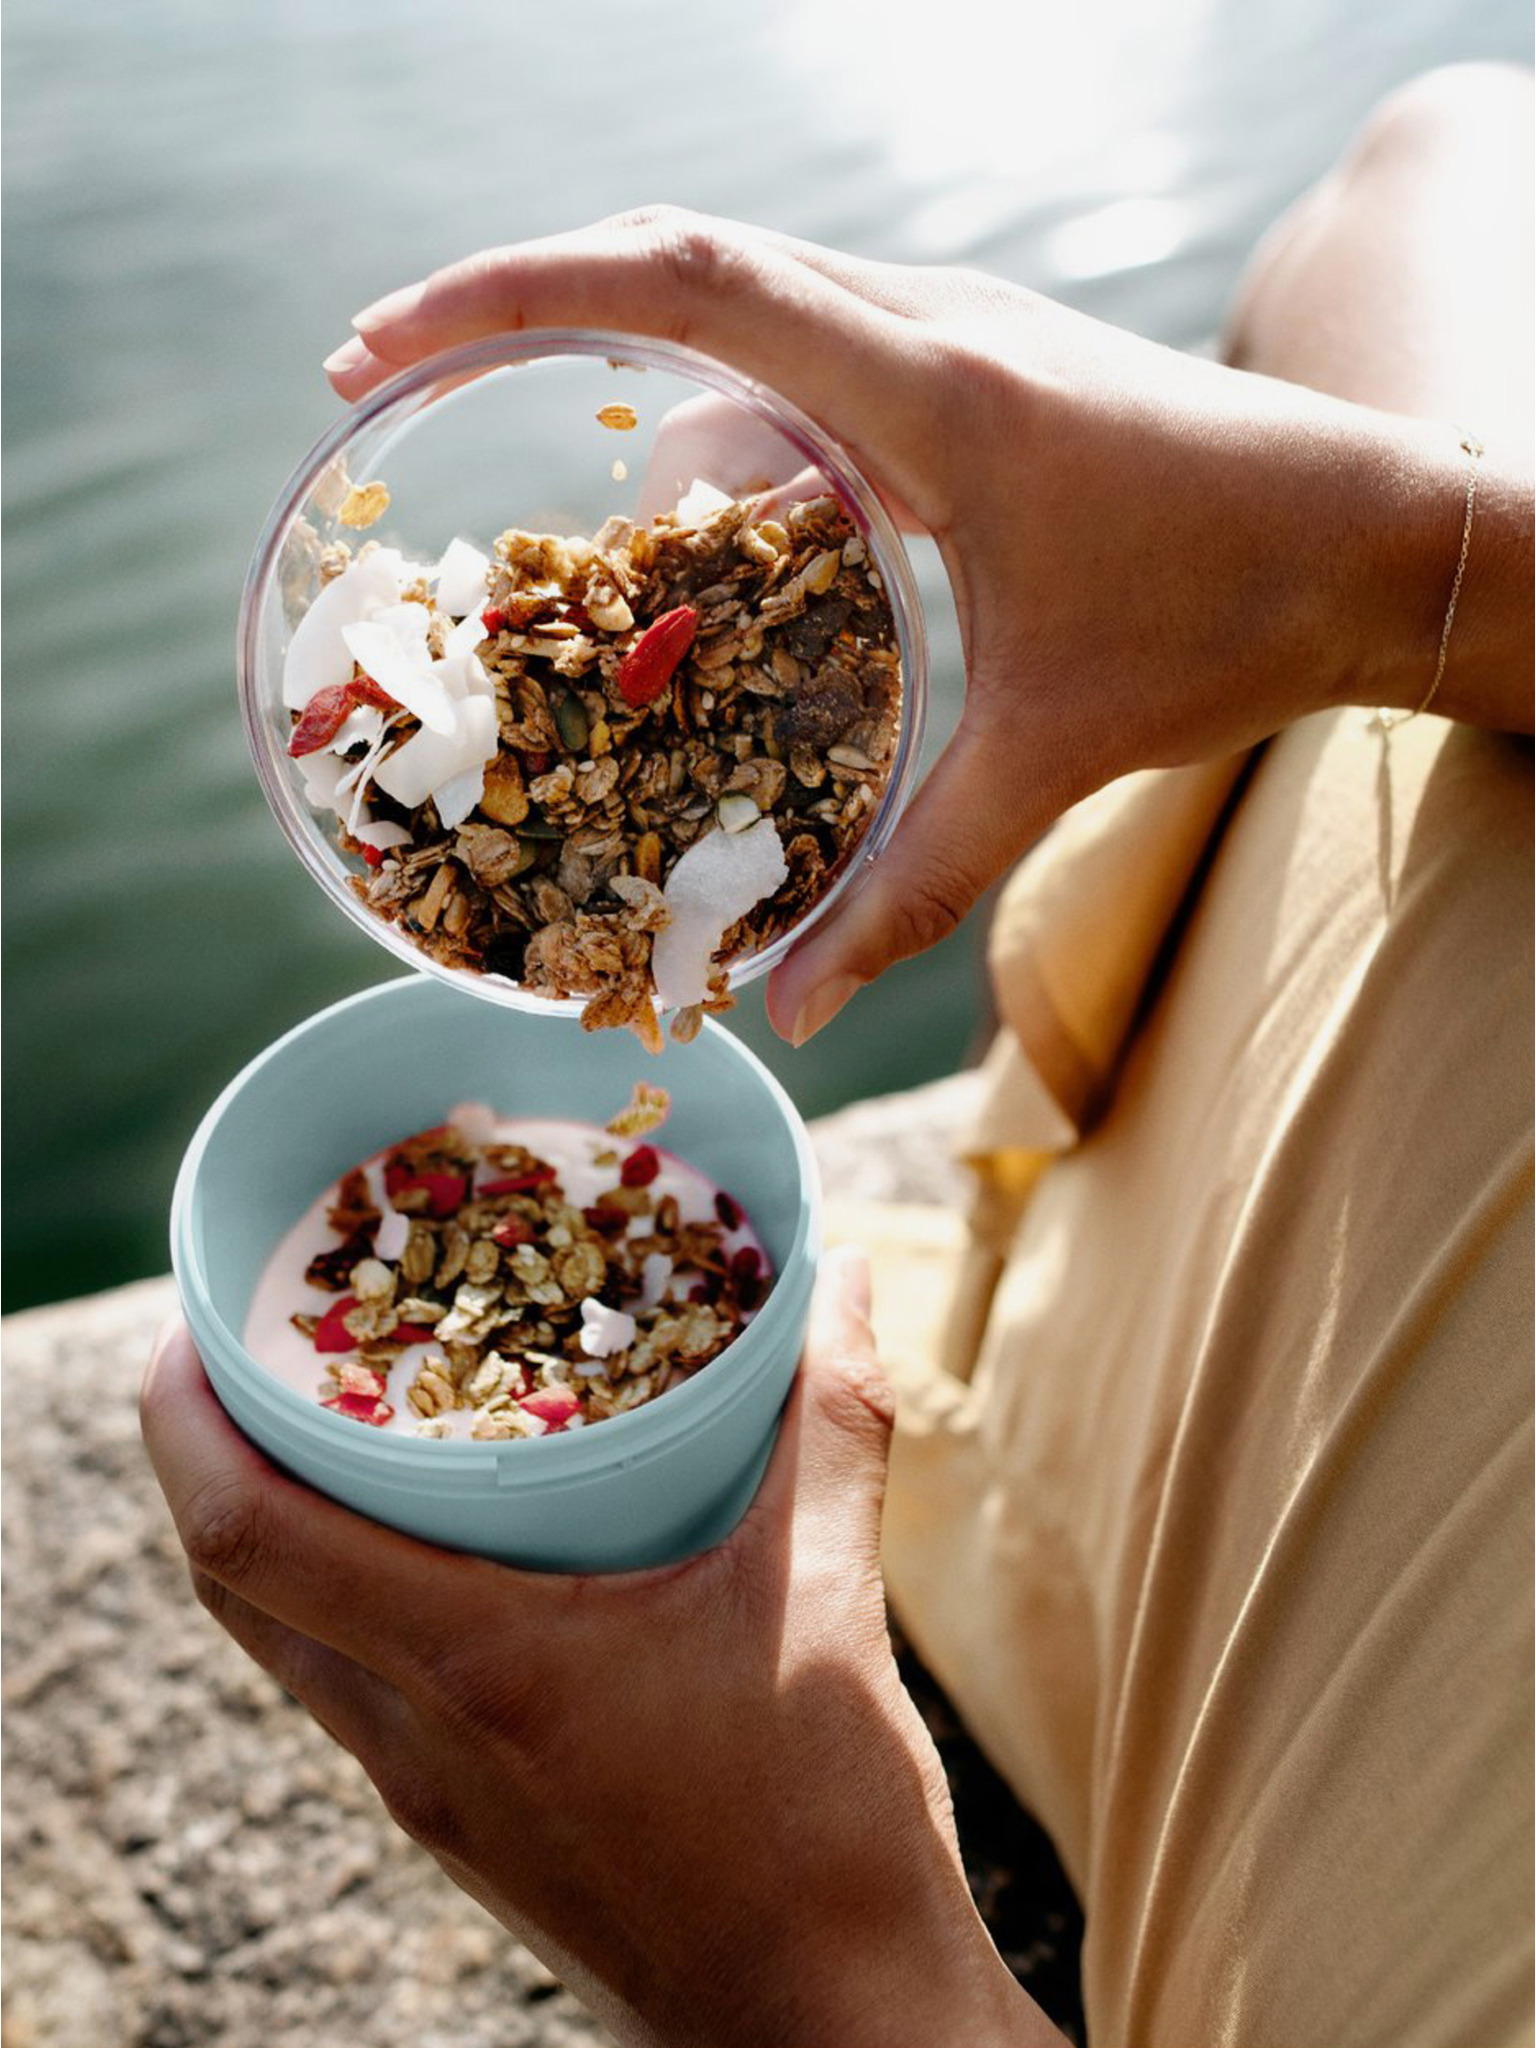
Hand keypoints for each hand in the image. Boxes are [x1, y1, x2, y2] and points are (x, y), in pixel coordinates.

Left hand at [140, 1251, 1059, 2047]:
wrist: (826, 2021)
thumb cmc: (822, 1828)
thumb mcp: (828, 1597)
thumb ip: (833, 1420)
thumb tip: (848, 1275)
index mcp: (479, 1668)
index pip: (250, 1538)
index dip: (185, 1423)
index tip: (191, 1328)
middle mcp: (418, 1740)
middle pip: (235, 1586)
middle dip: (206, 1457)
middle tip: (247, 1349)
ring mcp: (429, 1796)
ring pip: (285, 1644)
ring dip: (271, 1529)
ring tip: (323, 1425)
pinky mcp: (462, 1827)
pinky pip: (349, 1690)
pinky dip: (342, 1598)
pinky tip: (424, 1548)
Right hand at [320, 211, 1507, 1040]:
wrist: (1388, 532)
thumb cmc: (1233, 618)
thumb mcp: (1050, 758)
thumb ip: (910, 887)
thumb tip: (793, 1012)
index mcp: (925, 391)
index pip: (676, 279)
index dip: (507, 290)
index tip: (381, 342)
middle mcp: (927, 324)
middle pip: (673, 255)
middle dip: (516, 304)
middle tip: (390, 374)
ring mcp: (954, 327)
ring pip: (740, 303)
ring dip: (629, 375)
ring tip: (562, 505)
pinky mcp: (976, 359)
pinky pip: (808, 355)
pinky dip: (728, 419)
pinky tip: (713, 520)